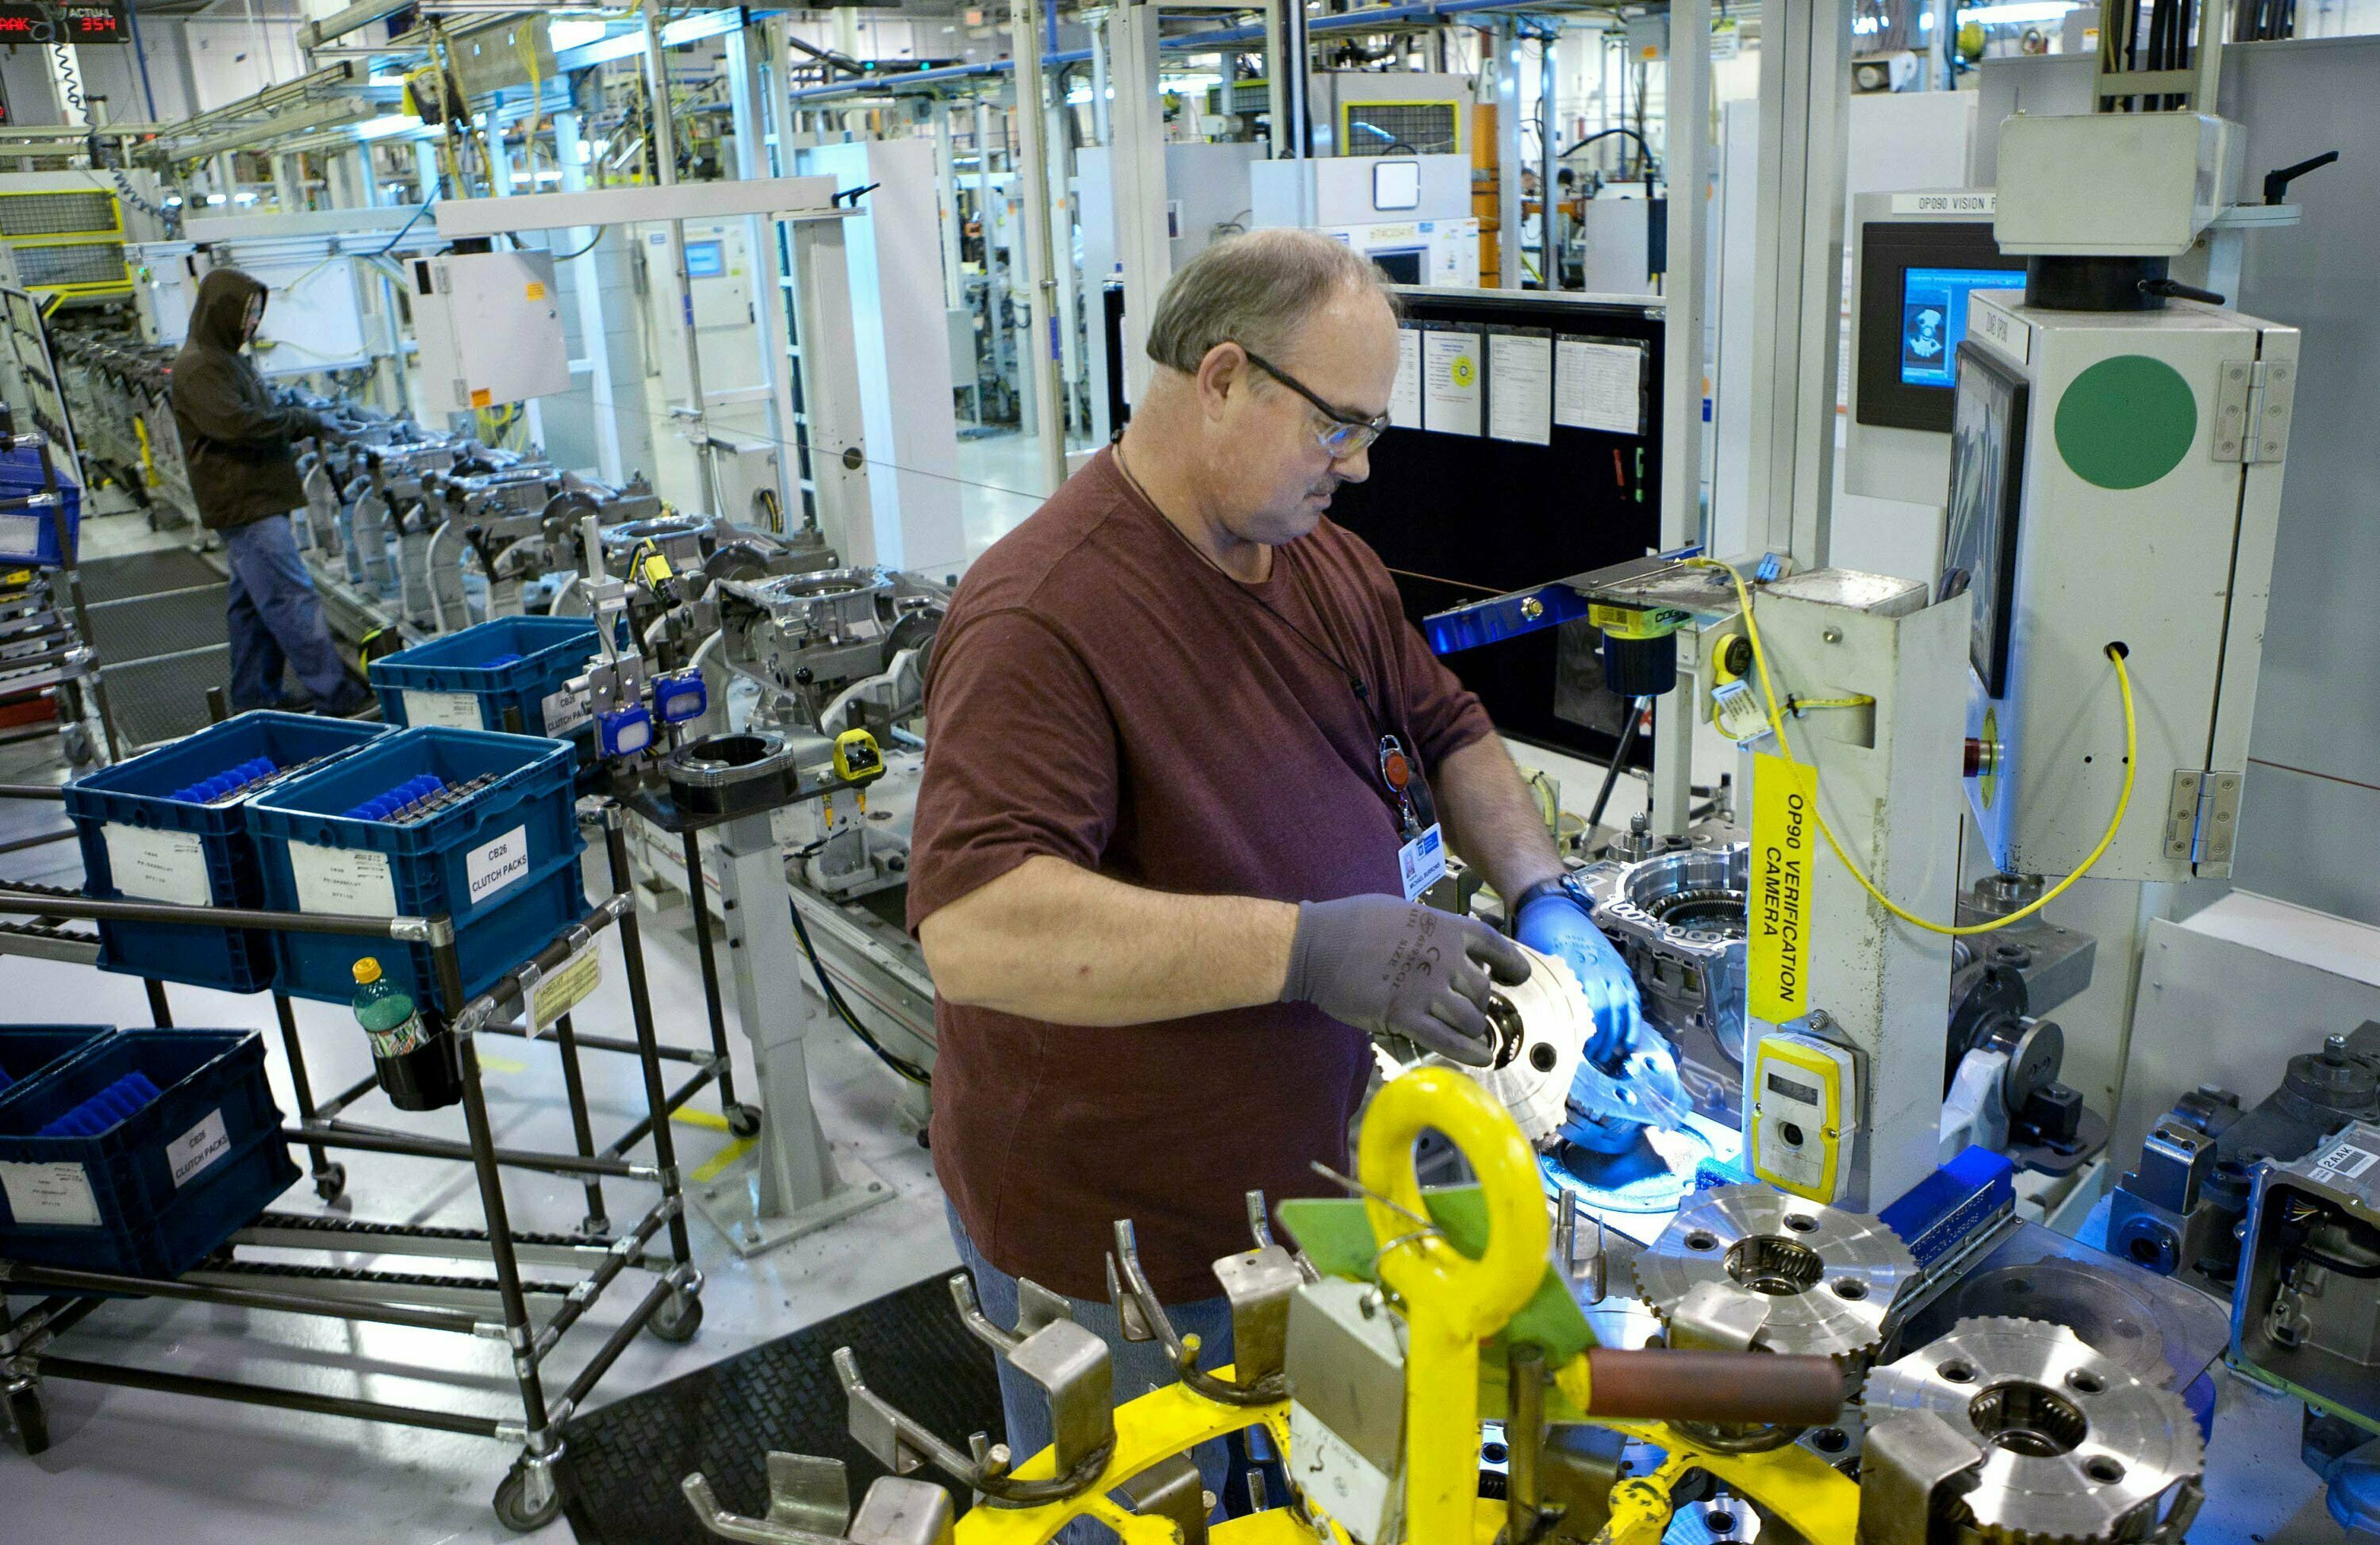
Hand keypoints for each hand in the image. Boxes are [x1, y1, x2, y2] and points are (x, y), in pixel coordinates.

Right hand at [1281, 895, 1532, 1066]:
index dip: (1512, 963)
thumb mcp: (1402, 912)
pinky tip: (1480, 1057)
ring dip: (1474, 1028)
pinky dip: (1469, 1052)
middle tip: (1473, 1011)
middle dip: (1482, 1004)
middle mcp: (1443, 958)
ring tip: (1471, 1034)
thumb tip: (1445, 943)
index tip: (1519, 976)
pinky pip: (1448, 1040)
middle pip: (1483, 989)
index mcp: (1443, 928)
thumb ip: (1430, 929)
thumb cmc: (1352, 922)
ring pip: (1471, 1018)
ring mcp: (1426, 989)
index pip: (1494, 945)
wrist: (1317, 944)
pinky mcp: (1406, 1017)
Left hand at [1513, 881, 1643, 1065]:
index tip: (1578, 1052)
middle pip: (1606, 1011)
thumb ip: (1541, 991)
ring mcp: (1611, 968)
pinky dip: (1633, 1017)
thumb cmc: (1538, 936)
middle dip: (1603, 1039)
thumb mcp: (1534, 964)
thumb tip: (1541, 1024)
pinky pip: (1632, 995)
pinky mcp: (1619, 966)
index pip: (1585, 1009)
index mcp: (1574, 971)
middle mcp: (1597, 970)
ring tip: (1615, 1053)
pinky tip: (1629, 1035)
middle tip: (1596, 1058)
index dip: (1585, 1034)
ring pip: (1623, 1005)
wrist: (1554, 908)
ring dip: (1621, 1032)